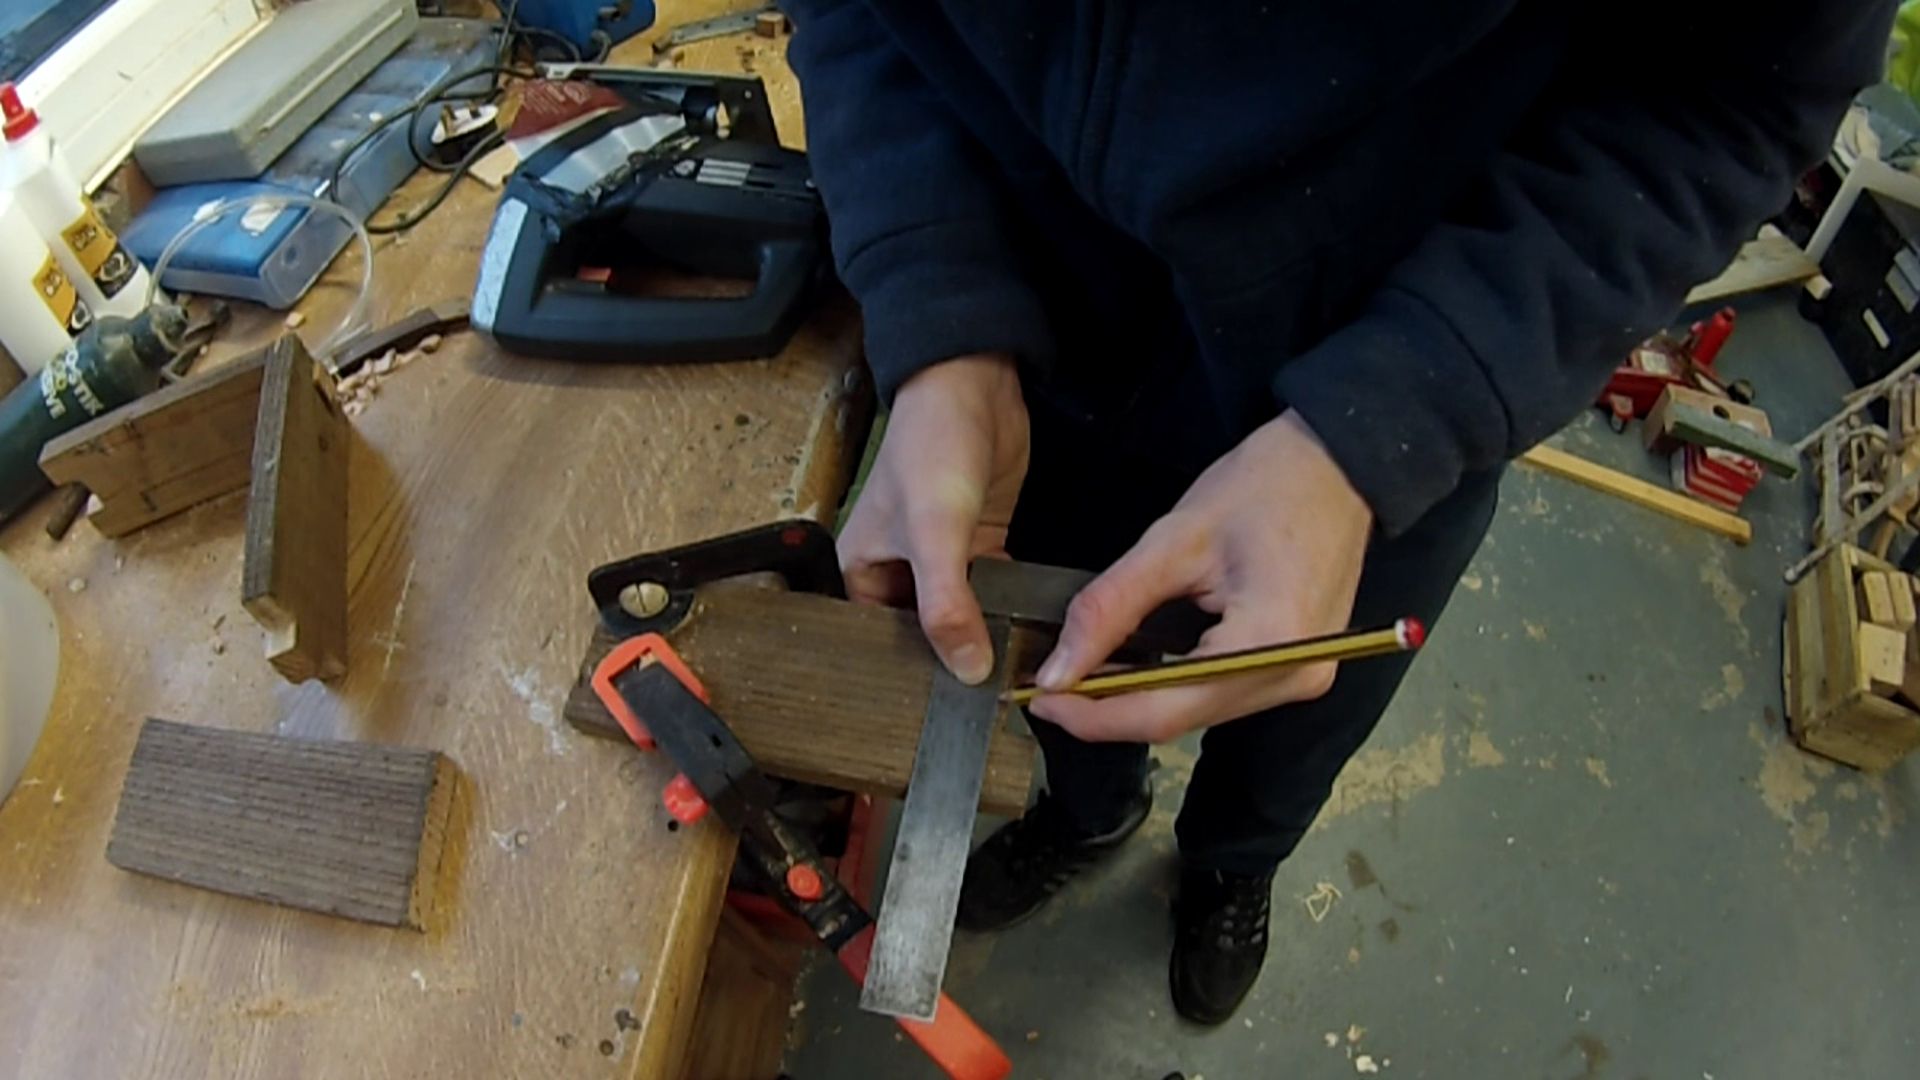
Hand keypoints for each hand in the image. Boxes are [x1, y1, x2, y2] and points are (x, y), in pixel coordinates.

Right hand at [838, 354, 1030, 683]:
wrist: (974, 384)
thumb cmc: (930, 447)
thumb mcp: (933, 533)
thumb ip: (946, 605)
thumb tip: (966, 670)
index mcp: (862, 570)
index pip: (878, 644)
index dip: (908, 675)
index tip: (944, 712)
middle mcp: (898, 570)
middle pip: (923, 635)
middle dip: (951, 660)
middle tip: (988, 706)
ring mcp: (943, 559)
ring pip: (963, 617)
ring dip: (985, 638)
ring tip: (1014, 680)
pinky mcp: (981, 544)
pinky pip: (992, 591)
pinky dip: (1007, 608)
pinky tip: (1030, 635)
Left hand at [1027, 410, 1372, 741]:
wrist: (1338, 464)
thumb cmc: (1264, 485)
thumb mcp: (1173, 540)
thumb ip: (1110, 609)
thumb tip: (1058, 671)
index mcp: (1271, 644)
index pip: (1167, 709)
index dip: (1096, 715)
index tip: (1039, 701)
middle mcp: (1294, 676)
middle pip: (1183, 718)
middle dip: (1110, 710)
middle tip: (1049, 688)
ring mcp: (1303, 677)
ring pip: (1200, 712)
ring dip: (1140, 700)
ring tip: (1083, 676)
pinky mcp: (1299, 666)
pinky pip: (1223, 693)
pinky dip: (1174, 685)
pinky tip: (1136, 666)